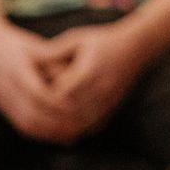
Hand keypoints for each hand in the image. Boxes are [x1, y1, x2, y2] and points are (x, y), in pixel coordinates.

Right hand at [0, 23, 83, 144]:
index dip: (58, 102)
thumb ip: (53, 62)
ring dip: (50, 132)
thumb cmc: (18, 46)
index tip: (77, 106)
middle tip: (81, 125)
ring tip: (73, 134)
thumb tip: (76, 76)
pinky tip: (58, 136)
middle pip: (31, 114)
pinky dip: (41, 133)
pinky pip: (21, 126)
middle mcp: (7, 90)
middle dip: (57, 122)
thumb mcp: (36, 48)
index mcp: (16, 71)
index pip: (37, 93)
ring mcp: (4, 101)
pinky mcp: (4, 108)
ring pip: (26, 124)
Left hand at [37, 22, 152, 137]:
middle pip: (70, 110)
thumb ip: (54, 51)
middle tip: (36, 115)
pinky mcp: (114, 106)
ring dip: (65, 127)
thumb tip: (30, 60)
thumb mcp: (77, 39)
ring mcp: (109, 99)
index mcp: (89, 69)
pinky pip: (94, 125)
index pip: (61, 92)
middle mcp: (100, 87)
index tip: (33, 96)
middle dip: (52, 115)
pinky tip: (67, 129)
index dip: (45, 97)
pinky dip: (79, 129)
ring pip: (82, 122)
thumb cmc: (103, 41)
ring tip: (48, 127)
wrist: (138, 46)